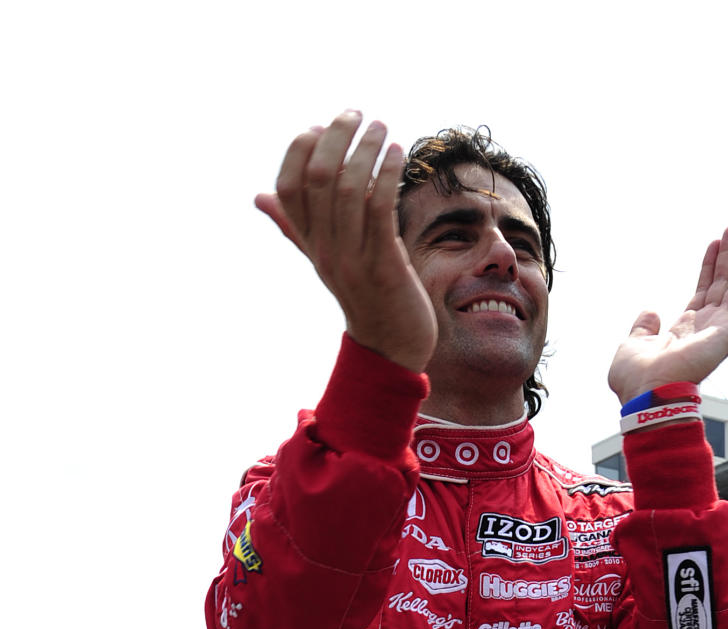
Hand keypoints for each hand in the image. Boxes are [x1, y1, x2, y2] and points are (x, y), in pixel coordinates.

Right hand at [255, 110, 437, 372]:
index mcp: (310, 244)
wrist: (394, 346)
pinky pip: (380, 209)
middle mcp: (324, 250)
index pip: (288, 188)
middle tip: (357, 114)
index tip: (320, 128)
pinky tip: (398, 155)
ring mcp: (352, 259)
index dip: (299, 151)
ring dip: (367, 149)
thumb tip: (260, 196)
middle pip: (317, 178)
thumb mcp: (327, 258)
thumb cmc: (367, 295)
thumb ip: (297, 226)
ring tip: (382, 127)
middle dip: (336, 137)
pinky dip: (388, 175)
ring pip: (348, 188)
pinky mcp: (383, 266)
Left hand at [608, 225, 727, 402]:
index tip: (714, 244)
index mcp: (685, 331)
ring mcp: (718, 331)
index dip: (709, 267)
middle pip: (723, 286)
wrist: (646, 392)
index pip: (703, 292)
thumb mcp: (633, 344)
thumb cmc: (636, 378)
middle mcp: (705, 329)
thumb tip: (651, 312)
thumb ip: (643, 327)